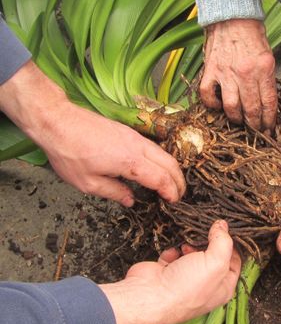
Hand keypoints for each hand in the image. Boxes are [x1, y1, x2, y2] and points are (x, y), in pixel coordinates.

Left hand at [0, 61, 184, 205]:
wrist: (59, 122)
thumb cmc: (70, 154)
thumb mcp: (88, 183)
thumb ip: (114, 192)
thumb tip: (131, 200)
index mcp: (130, 162)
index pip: (161, 179)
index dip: (170, 192)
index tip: (173, 202)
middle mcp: (138, 147)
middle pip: (170, 164)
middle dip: (179, 181)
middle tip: (179, 196)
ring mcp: (135, 137)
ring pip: (164, 153)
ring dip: (172, 169)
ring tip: (172, 184)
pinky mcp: (129, 132)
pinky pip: (154, 147)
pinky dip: (163, 160)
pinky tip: (157, 169)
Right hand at [100, 220, 240, 323]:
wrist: (149, 295)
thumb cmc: (186, 287)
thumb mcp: (215, 262)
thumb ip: (223, 241)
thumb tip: (223, 225)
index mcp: (222, 287)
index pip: (235, 261)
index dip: (233, 244)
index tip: (229, 228)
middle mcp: (205, 284)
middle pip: (213, 255)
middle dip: (209, 241)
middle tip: (208, 229)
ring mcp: (185, 278)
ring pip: (193, 252)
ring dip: (191, 243)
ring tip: (188, 243)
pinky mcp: (168, 271)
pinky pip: (175, 253)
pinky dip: (174, 248)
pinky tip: (174, 250)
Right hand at [200, 19, 276, 130]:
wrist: (232, 17)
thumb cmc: (252, 36)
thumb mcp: (268, 57)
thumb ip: (267, 79)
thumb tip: (266, 102)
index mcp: (264, 69)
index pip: (269, 103)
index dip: (269, 120)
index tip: (269, 128)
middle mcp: (246, 74)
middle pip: (252, 110)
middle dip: (255, 125)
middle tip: (256, 130)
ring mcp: (226, 73)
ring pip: (231, 107)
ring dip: (236, 119)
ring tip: (238, 121)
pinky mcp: (210, 71)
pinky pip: (208, 96)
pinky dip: (212, 105)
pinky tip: (218, 106)